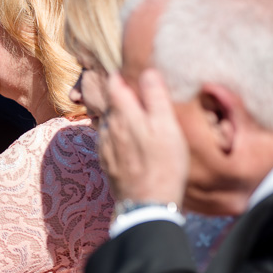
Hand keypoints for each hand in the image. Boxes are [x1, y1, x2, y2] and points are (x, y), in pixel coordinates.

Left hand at [98, 69, 187, 205]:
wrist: (148, 204)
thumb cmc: (163, 164)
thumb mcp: (167, 128)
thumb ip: (155, 98)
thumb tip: (148, 71)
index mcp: (123, 115)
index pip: (114, 84)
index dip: (119, 74)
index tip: (125, 68)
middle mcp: (109, 128)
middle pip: (108, 102)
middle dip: (117, 93)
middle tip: (130, 88)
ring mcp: (105, 146)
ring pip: (107, 121)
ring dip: (115, 114)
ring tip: (130, 112)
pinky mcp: (106, 162)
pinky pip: (107, 139)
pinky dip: (114, 133)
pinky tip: (127, 138)